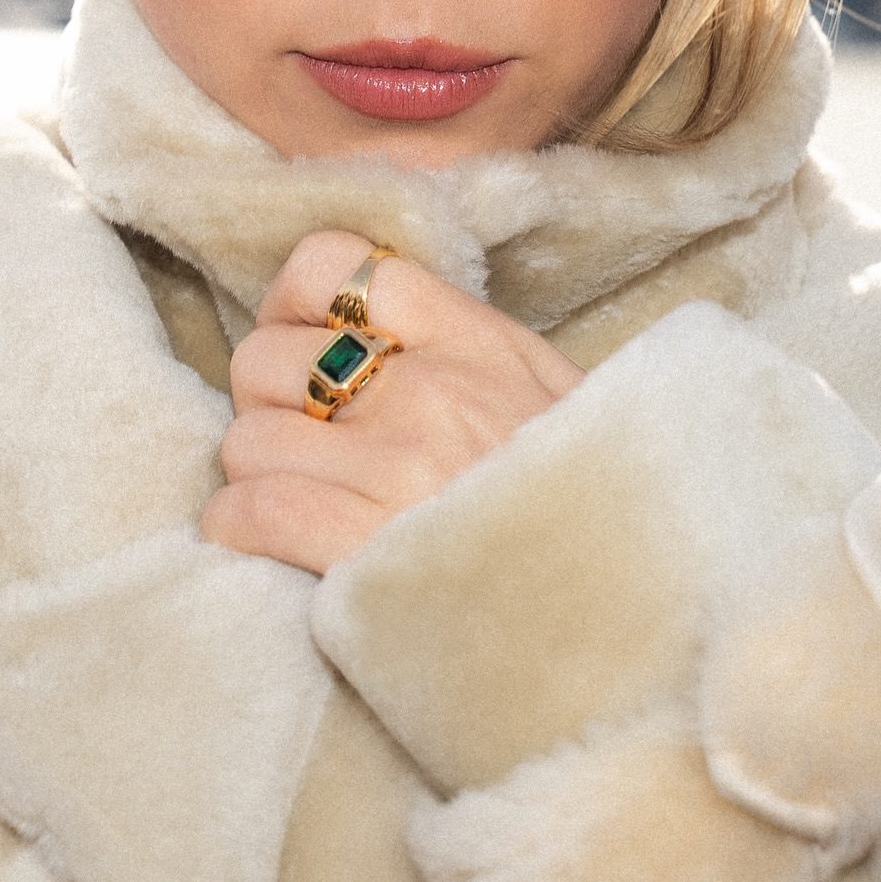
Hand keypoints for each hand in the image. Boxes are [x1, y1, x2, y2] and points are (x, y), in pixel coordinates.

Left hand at [198, 229, 585, 575]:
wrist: (642, 616)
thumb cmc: (595, 508)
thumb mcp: (559, 397)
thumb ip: (475, 353)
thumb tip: (381, 330)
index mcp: (476, 342)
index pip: (334, 265)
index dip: (293, 302)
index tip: (304, 343)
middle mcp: (431, 393)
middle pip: (267, 357)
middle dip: (266, 402)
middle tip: (300, 440)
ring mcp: (397, 470)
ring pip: (247, 440)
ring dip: (256, 475)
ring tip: (296, 500)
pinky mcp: (362, 552)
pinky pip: (249, 512)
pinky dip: (239, 529)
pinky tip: (268, 544)